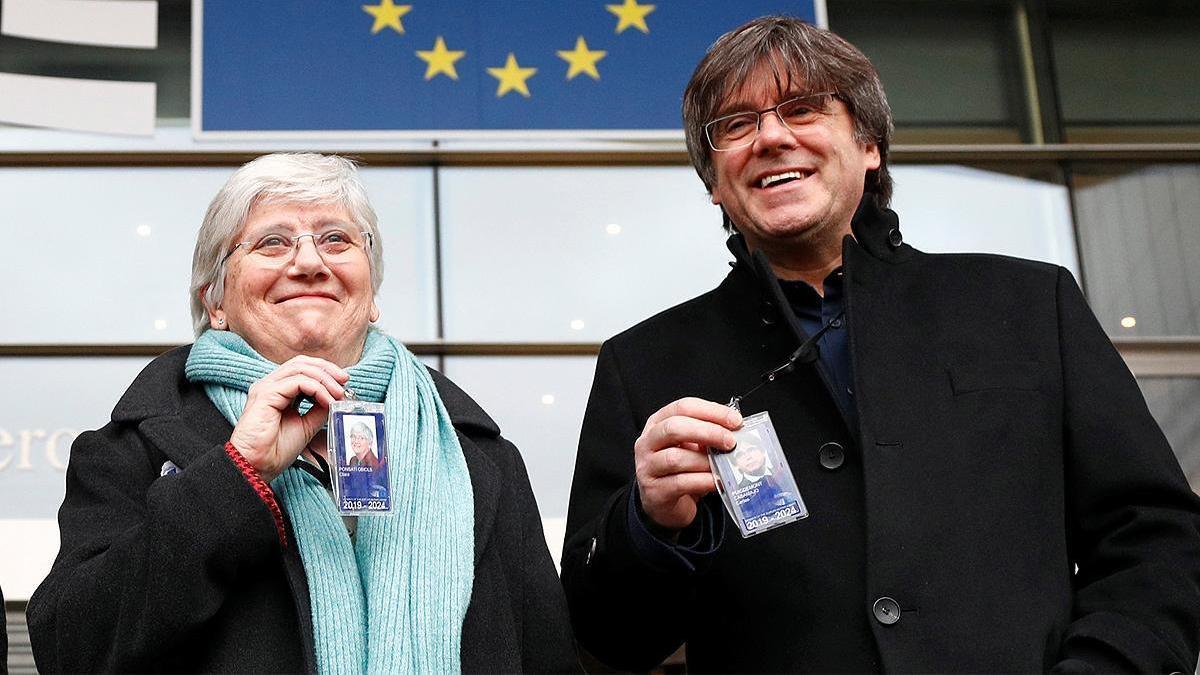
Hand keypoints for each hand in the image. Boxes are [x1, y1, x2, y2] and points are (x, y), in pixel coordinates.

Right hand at [229, 356, 349, 482]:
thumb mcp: (306, 425)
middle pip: (301, 363)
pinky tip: (327, 401)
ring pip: (300, 369)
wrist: (257, 467)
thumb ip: (319, 409)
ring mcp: (266, 388)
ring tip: (338, 394)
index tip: (343, 383)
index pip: (302, 368)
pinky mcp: (266, 394)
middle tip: (344, 381)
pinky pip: (298, 382)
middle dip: (326, 369)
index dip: (324, 371)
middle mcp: (270, 385)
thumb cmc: (275, 450)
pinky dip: (317, 389)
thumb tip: (336, 397)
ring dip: (324, 379)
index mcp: (277, 391)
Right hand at [634, 397, 741, 530]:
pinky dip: (703, 481)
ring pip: (676, 458)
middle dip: (708, 432)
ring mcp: (647, 468)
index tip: (735, 420)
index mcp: (657, 424)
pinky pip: (681, 483)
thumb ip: (706, 435)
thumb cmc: (680, 471)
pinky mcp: (655, 492)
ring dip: (705, 461)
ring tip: (724, 465)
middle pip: (674, 428)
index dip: (711, 411)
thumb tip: (734, 430)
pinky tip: (717, 481)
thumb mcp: (691, 447)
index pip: (682, 407)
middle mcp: (647, 443)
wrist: (665, 506)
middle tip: (730, 442)